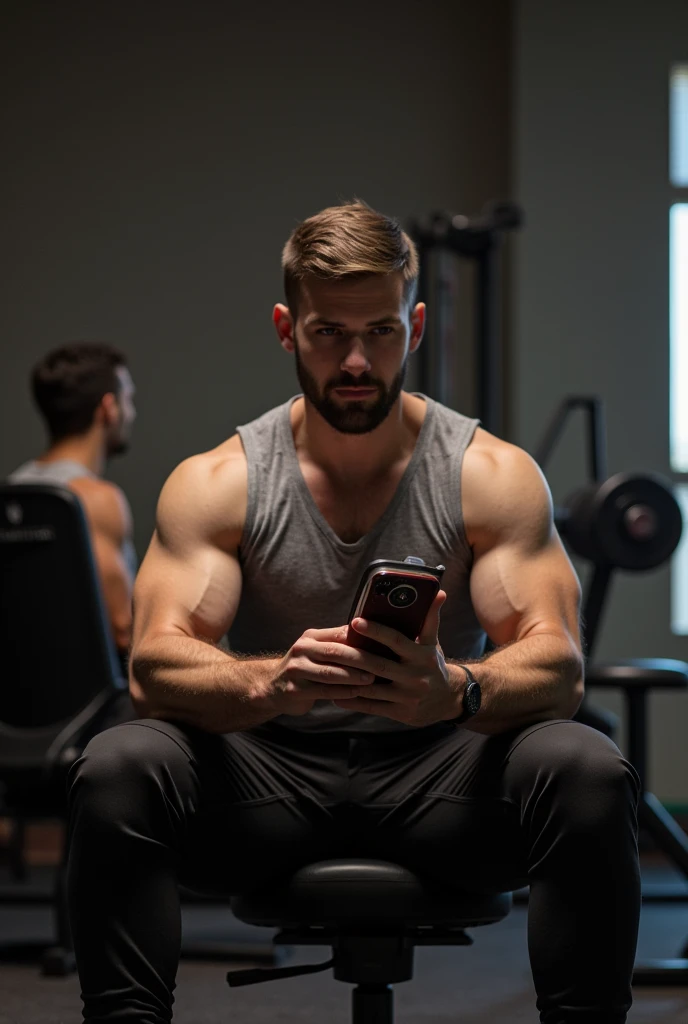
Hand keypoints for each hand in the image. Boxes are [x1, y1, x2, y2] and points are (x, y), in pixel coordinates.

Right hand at [268, 625, 376, 715]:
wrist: (271, 686)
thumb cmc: (305, 666)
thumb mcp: (316, 649)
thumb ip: (338, 643)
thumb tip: (373, 637)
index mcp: (311, 637)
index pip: (339, 633)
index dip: (361, 638)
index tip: (382, 644)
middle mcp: (301, 650)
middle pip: (336, 652)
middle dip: (360, 658)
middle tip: (381, 664)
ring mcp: (296, 670)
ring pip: (330, 673)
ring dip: (353, 676)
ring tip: (371, 679)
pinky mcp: (295, 690)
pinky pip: (324, 691)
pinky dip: (343, 692)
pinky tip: (357, 693)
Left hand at [332, 590, 461, 725]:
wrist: (448, 700)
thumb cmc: (432, 664)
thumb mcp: (432, 642)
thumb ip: (430, 619)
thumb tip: (438, 592)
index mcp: (422, 655)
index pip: (396, 641)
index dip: (376, 631)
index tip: (356, 621)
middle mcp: (415, 676)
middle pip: (379, 665)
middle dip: (355, 656)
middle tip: (332, 647)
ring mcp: (407, 697)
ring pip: (372, 688)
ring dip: (349, 679)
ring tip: (329, 670)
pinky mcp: (400, 713)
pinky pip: (372, 707)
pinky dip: (353, 701)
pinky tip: (336, 695)